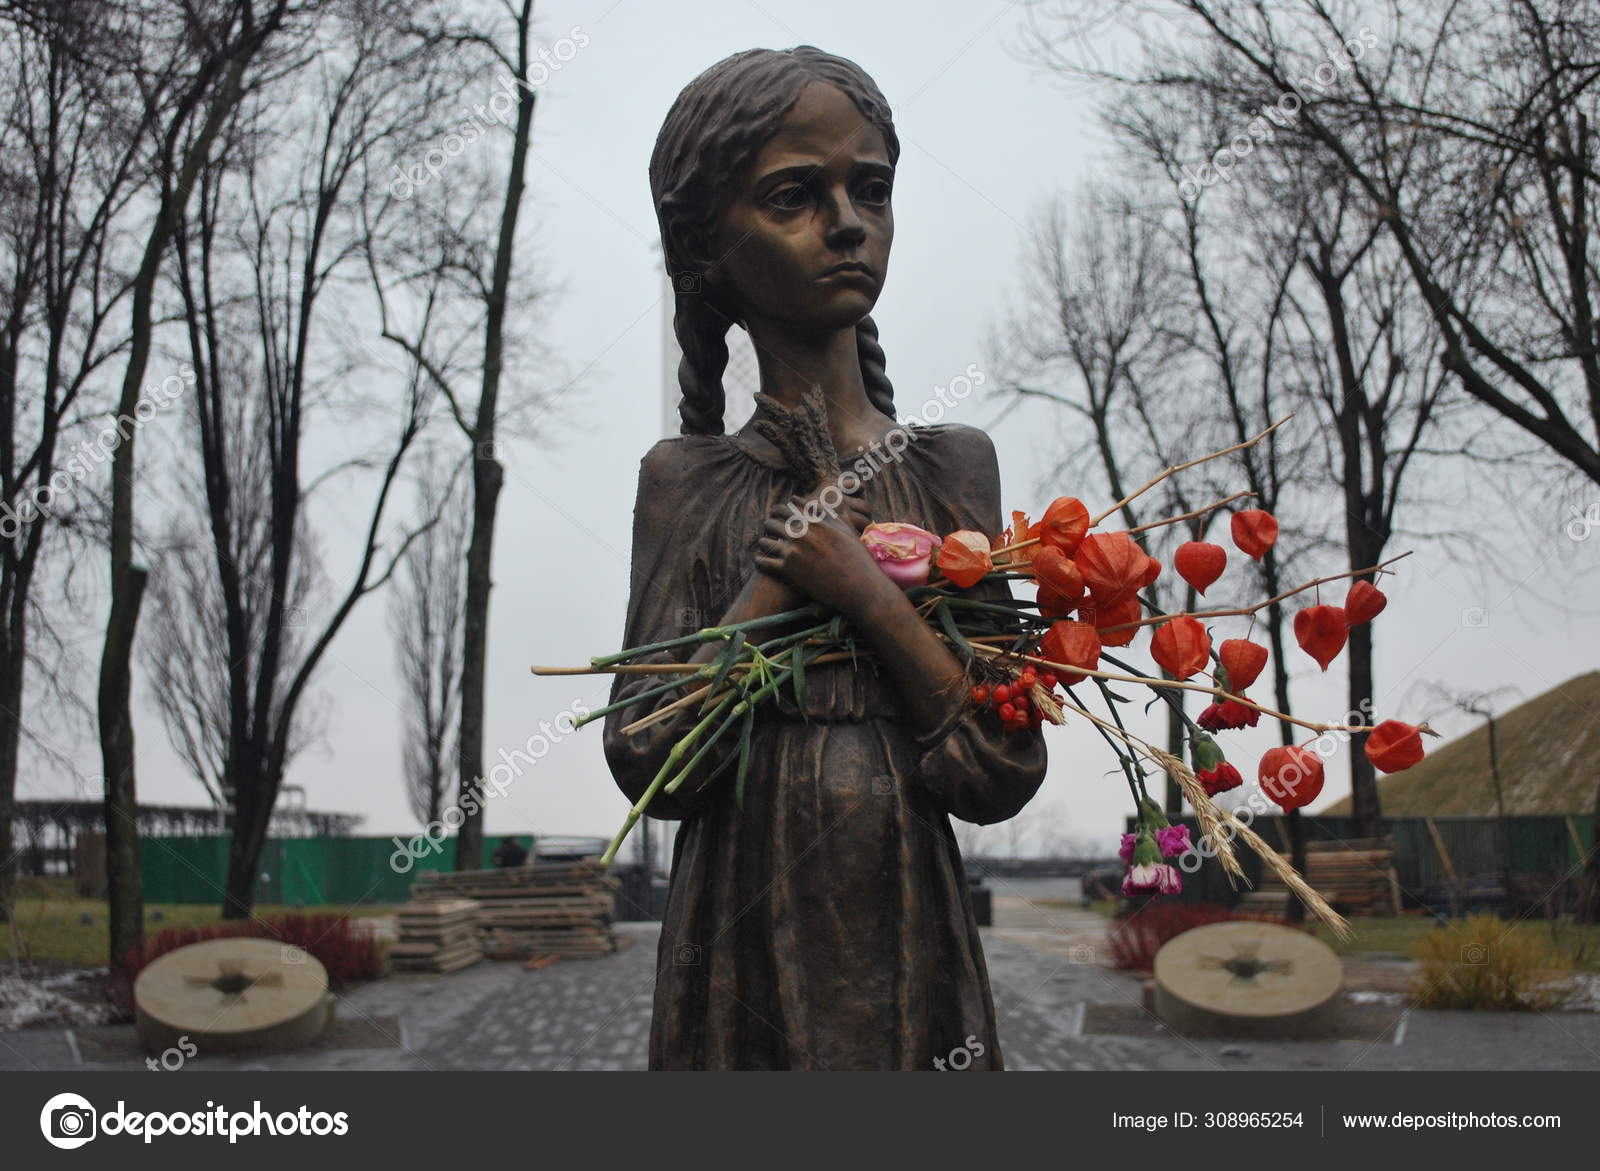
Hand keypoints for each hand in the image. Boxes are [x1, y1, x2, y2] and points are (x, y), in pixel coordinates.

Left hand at [753, 488, 884, 616]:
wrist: (857, 587)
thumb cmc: (856, 558)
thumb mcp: (847, 529)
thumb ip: (836, 511)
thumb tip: (833, 496)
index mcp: (814, 521)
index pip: (786, 508)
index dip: (779, 510)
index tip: (777, 514)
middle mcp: (801, 533)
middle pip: (772, 522)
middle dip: (769, 525)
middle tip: (769, 528)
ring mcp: (793, 551)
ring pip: (765, 541)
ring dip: (764, 542)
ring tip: (764, 544)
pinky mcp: (788, 570)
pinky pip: (763, 562)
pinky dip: (759, 560)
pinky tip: (759, 560)